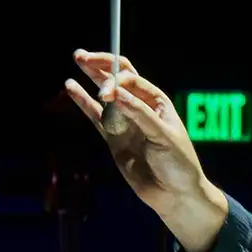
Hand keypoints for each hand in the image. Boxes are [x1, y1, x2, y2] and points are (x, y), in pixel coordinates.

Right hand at [65, 52, 226, 251]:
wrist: (175, 195)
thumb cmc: (179, 164)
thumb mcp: (163, 136)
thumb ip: (138, 114)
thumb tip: (113, 92)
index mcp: (157, 102)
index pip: (132, 81)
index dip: (117, 81)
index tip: (106, 93)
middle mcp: (140, 108)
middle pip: (118, 79)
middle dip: (102, 65)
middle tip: (82, 56)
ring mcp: (125, 122)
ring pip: (105, 94)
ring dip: (92, 77)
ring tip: (77, 58)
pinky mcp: (113, 139)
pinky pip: (95, 116)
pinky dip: (83, 102)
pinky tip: (72, 87)